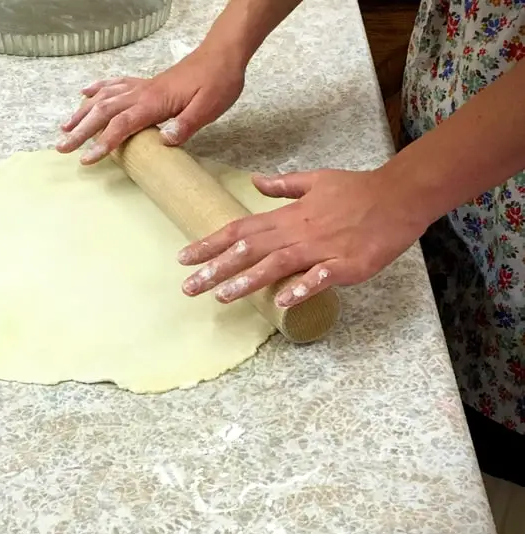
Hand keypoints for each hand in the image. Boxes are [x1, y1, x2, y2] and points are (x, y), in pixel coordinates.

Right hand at [55, 45, 245, 163]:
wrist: (223, 54)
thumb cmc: (218, 81)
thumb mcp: (208, 107)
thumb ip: (185, 124)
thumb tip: (164, 140)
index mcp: (154, 102)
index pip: (122, 125)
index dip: (103, 143)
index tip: (87, 159)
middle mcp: (142, 93)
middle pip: (104, 112)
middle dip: (81, 131)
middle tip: (62, 147)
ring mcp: (143, 86)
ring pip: (104, 98)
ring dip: (83, 113)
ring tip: (65, 128)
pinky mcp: (148, 83)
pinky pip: (116, 84)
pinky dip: (97, 89)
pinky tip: (85, 94)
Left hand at [176, 168, 429, 306]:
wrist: (399, 195)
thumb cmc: (357, 189)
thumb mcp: (315, 181)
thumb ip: (283, 186)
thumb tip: (255, 182)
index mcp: (288, 216)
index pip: (240, 231)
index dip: (210, 244)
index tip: (184, 257)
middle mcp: (298, 232)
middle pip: (250, 251)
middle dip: (216, 268)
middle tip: (188, 286)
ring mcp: (322, 248)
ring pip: (278, 264)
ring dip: (248, 280)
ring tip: (221, 296)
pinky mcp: (347, 263)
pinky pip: (322, 276)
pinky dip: (303, 287)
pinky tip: (284, 301)